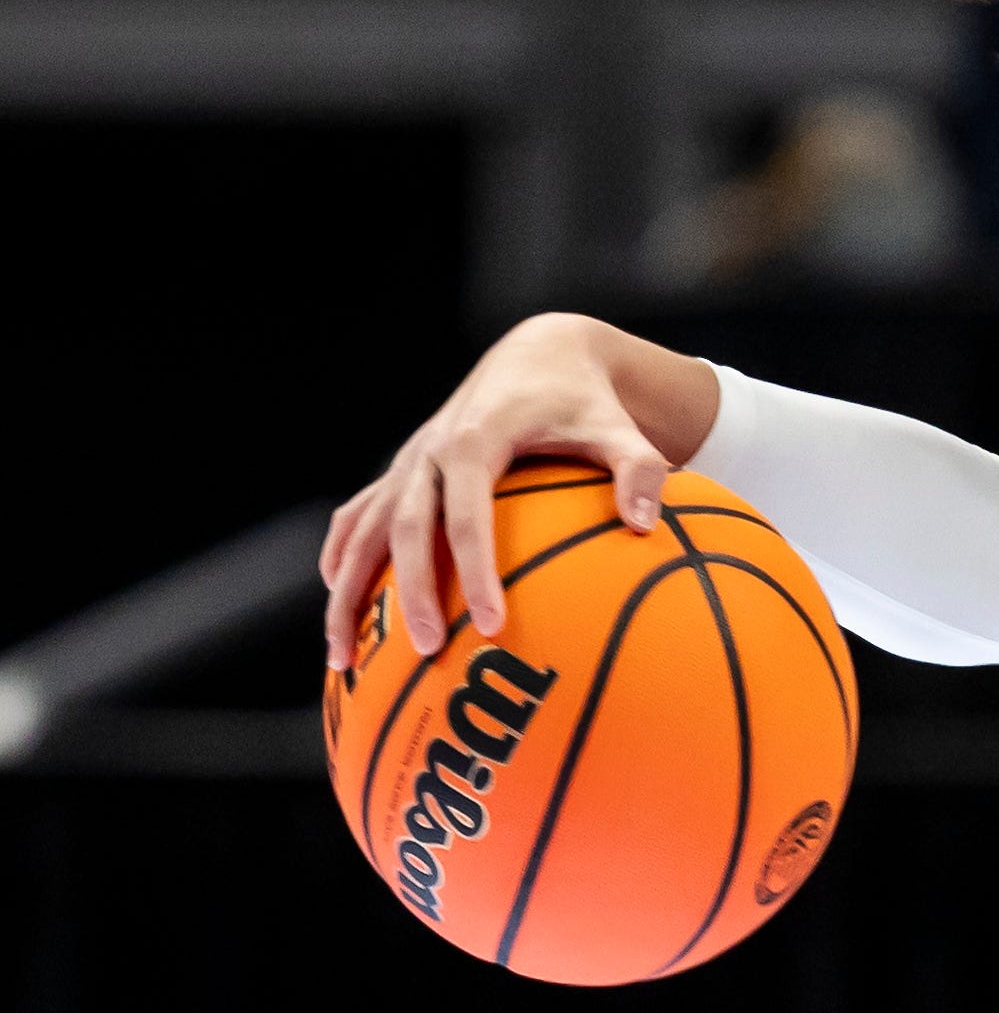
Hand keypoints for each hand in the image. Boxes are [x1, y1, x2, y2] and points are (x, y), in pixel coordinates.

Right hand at [319, 312, 719, 669]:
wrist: (539, 355)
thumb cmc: (585, 402)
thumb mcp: (620, 430)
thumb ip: (640, 471)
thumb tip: (645, 525)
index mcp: (478, 440)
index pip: (468, 516)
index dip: (475, 572)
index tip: (490, 624)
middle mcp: (430, 452)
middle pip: (407, 529)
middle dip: (411, 592)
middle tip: (428, 650)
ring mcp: (409, 462)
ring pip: (362, 530)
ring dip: (347, 591)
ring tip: (341, 657)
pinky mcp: (401, 472)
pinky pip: (357, 519)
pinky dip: (342, 561)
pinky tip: (340, 608)